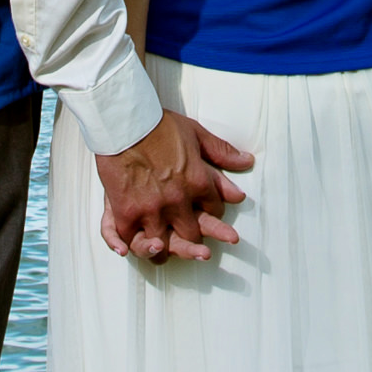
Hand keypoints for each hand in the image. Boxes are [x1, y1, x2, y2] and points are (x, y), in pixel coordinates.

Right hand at [96, 103, 252, 261]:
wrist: (124, 122)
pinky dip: (127, 245)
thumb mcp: (197, 134)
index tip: (206, 213)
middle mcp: (178, 201)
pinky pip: (128, 239)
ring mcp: (151, 209)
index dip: (212, 213)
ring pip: (163, 246)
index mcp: (198, 182)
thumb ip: (222, 152)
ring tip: (162, 249)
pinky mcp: (126, 211)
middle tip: (190, 240)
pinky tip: (128, 250)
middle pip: (192, 234)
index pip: (215, 211)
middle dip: (193, 237)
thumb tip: (247, 161)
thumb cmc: (160, 125)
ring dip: (163, 249)